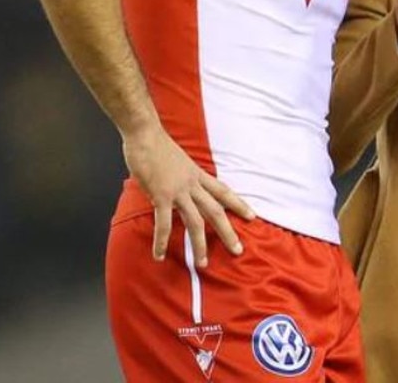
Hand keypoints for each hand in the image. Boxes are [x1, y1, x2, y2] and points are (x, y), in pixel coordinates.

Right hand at [122, 127, 255, 267]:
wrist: (145, 133)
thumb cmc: (157, 144)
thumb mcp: (179, 161)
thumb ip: (182, 176)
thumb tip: (180, 185)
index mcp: (197, 174)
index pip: (223, 191)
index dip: (239, 204)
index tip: (252, 216)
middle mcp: (192, 184)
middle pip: (216, 210)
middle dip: (228, 232)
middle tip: (238, 250)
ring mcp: (178, 190)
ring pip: (195, 221)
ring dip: (200, 244)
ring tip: (202, 263)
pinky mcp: (161, 195)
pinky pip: (164, 223)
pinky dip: (162, 240)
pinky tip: (159, 255)